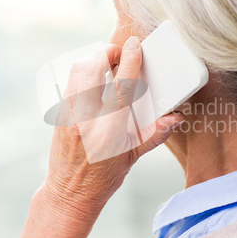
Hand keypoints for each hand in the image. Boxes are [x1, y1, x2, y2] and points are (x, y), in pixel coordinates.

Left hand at [6, 36, 184, 237]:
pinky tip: (93, 77)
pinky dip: (82, 71)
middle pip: (93, 69)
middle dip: (107, 52)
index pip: (122, 85)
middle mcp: (87, 119)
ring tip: (107, 62)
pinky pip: (69, 82)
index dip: (130, 60)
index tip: (134, 44)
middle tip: (120, 53)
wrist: (70, 193)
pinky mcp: (60, 114)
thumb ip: (156, 134)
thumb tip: (177, 117)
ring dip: (93, 59)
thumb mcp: (134, 157)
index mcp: (110, 130)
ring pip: (78, 71)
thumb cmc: (104, 178)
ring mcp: (70, 115)